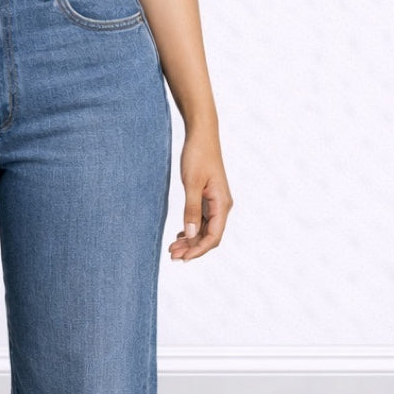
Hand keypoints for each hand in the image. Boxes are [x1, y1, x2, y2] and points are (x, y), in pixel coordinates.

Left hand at [168, 126, 231, 261]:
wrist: (202, 135)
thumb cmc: (197, 155)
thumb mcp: (191, 183)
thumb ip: (191, 209)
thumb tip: (191, 234)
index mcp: (222, 204)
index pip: (214, 236)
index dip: (198, 250)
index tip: (182, 258)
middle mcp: (222, 205)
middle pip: (210, 236)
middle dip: (192, 248)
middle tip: (172, 255)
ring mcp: (216, 202)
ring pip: (206, 229)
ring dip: (191, 240)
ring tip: (172, 248)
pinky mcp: (208, 198)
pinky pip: (203, 220)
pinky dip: (192, 230)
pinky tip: (179, 236)